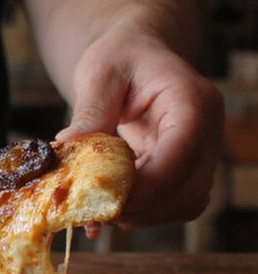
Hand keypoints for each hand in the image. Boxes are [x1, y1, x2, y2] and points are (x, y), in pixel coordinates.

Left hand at [55, 25, 223, 228]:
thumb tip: (68, 144)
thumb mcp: (99, 73)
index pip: (183, 148)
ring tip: (94, 211)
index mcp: (191, 100)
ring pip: (183, 203)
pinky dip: (138, 212)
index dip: (150, 183)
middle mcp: (206, 130)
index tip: (110, 202)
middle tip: (93, 213)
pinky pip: (169, 203)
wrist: (136, 58)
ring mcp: (199, 153)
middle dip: (142, 208)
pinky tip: (102, 209)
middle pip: (189, 188)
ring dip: (139, 215)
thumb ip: (90, 109)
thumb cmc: (120, 57)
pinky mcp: (184, 170)